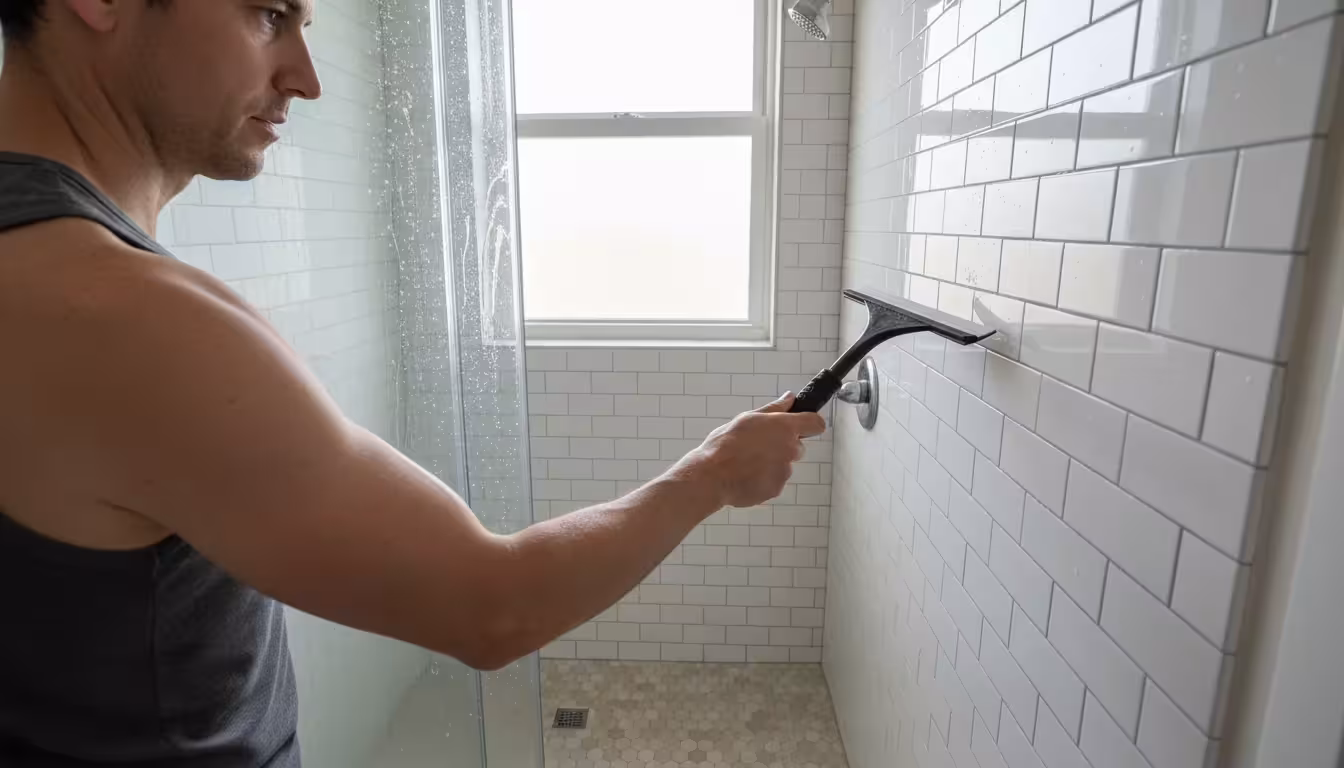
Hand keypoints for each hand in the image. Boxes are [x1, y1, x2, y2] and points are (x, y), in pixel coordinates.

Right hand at [682, 393, 827, 508]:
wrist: (712, 476)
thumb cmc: (725, 445)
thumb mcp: (747, 418)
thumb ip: (774, 408)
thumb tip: (790, 398)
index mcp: (785, 427)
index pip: (816, 423)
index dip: (810, 424)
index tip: (802, 426)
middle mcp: (790, 449)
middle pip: (798, 447)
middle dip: (783, 446)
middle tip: (758, 446)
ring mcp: (784, 471)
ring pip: (784, 466)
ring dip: (771, 464)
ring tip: (747, 462)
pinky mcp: (776, 489)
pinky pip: (775, 482)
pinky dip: (764, 479)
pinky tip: (746, 475)